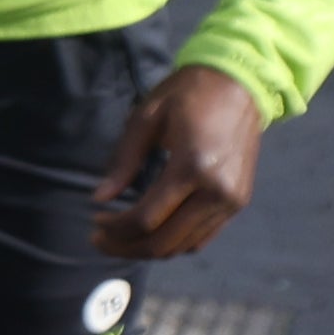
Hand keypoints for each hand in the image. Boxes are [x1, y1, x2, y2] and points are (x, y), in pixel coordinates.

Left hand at [90, 62, 262, 261]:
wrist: (239, 85)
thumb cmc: (187, 95)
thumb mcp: (145, 119)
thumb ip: (123, 162)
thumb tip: (99, 198)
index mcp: (192, 167)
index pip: (145, 218)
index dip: (114, 229)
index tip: (94, 221)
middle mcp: (217, 191)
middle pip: (164, 242)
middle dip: (125, 246)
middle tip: (100, 239)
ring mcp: (232, 200)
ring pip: (184, 246)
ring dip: (148, 249)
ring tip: (120, 237)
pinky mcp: (239, 202)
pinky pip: (203, 237)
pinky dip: (174, 242)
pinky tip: (151, 231)